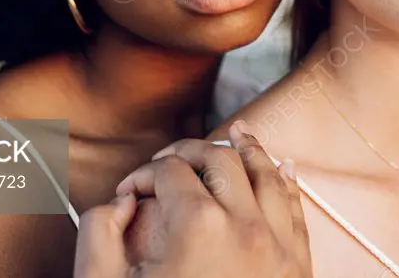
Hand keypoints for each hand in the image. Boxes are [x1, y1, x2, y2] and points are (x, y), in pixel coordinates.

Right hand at [74, 120, 311, 277]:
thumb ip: (99, 233)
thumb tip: (121, 201)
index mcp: (197, 226)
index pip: (169, 171)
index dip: (143, 173)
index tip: (131, 191)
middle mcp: (245, 226)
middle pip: (218, 160)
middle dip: (189, 153)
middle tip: (169, 161)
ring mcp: (279, 245)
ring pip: (266, 173)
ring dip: (246, 150)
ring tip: (235, 133)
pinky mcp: (299, 266)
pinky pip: (296, 207)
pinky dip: (285, 180)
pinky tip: (280, 167)